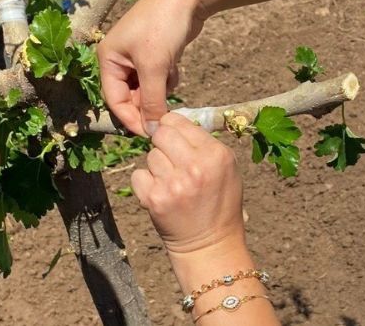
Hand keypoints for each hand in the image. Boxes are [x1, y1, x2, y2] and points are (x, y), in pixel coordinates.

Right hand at [98, 0, 207, 136]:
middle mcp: (119, 58)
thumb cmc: (164, 27)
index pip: (114, 100)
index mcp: (108, 58)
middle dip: (149, 101)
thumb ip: (151, 101)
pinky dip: (168, 77)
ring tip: (170, 73)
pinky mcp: (155, 53)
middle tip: (167, 107)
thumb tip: (151, 130)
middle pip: (130, 96)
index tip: (151, 134)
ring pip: (147, 88)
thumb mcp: (155, 67)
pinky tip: (175, 64)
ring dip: (161, 88)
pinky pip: (158, 78)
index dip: (132, 119)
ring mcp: (137, 55)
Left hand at [131, 113, 245, 259]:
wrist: (210, 244)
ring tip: (173, 183)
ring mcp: (173, 183)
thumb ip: (203, 143)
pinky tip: (161, 194)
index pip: (178, 121)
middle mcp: (195, 166)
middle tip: (172, 161)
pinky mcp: (155, 199)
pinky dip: (145, 184)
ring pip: (150, 156)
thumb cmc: (219, 203)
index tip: (176, 141)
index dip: (173, 130)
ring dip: (157, 167)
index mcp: (216, 154)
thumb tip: (172, 121)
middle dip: (163, 144)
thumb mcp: (226, 168)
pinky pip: (138, 175)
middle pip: (161, 134)